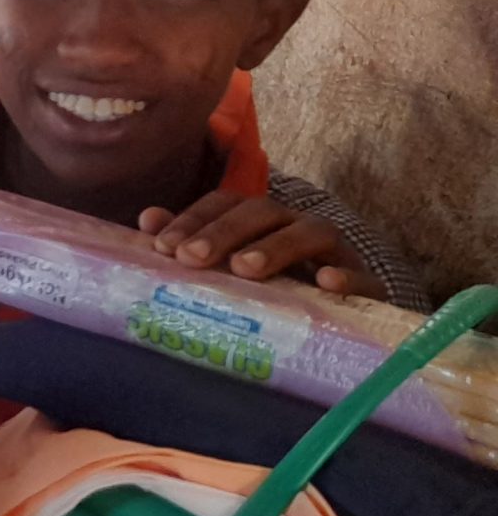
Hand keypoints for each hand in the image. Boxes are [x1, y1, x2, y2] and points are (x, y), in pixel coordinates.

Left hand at [138, 192, 388, 298]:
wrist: (349, 313)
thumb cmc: (279, 285)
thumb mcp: (234, 265)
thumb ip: (193, 241)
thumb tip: (147, 220)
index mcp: (261, 219)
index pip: (226, 202)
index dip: (194, 218)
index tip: (163, 246)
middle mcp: (296, 224)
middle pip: (262, 212)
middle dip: (224, 232)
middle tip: (192, 257)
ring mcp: (336, 251)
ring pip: (311, 232)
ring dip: (276, 247)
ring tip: (246, 268)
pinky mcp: (368, 283)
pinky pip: (361, 274)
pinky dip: (344, 276)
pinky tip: (324, 283)